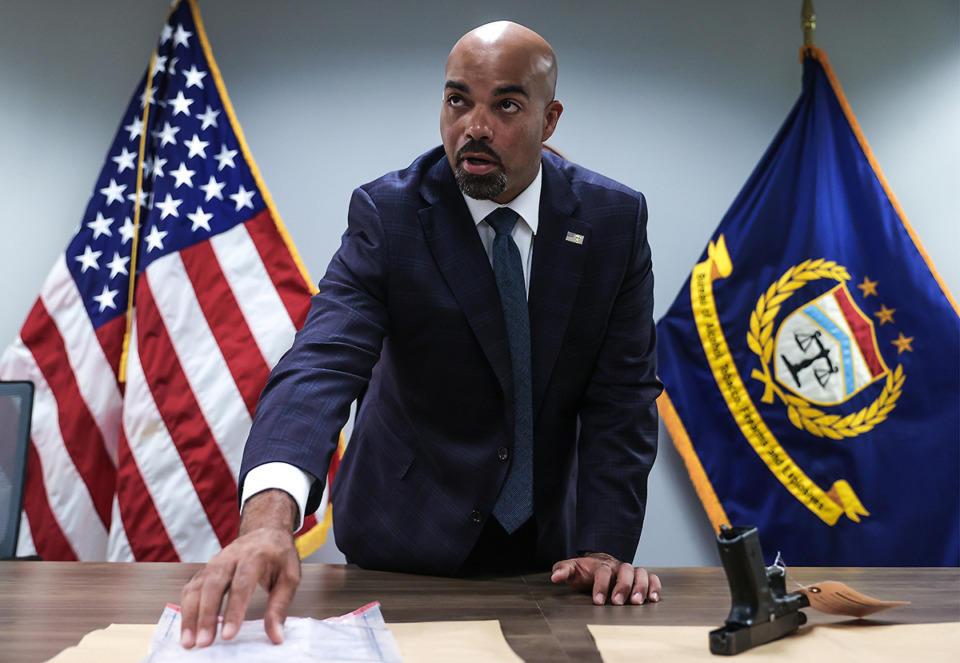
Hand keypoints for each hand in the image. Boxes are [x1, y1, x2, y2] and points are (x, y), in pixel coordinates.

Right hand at [179, 490, 300, 647]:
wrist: (266, 531)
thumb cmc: (279, 555)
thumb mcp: (289, 578)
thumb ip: (280, 607)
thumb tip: (276, 637)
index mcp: (255, 555)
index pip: (241, 584)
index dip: (233, 611)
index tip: (228, 635)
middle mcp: (230, 557)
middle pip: (213, 586)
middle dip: (207, 616)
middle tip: (204, 643)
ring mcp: (214, 562)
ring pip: (197, 587)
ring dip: (190, 616)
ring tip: (189, 642)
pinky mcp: (205, 570)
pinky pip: (191, 588)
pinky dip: (186, 609)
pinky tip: (186, 628)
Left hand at [551, 552, 660, 605]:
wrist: (597, 564)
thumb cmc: (584, 570)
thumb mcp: (571, 568)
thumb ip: (562, 570)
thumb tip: (555, 577)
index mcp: (601, 564)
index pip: (603, 572)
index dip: (601, 586)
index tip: (598, 601)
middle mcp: (618, 567)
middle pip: (626, 570)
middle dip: (623, 587)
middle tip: (618, 603)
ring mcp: (630, 572)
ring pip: (641, 573)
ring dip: (641, 587)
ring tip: (637, 602)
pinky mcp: (640, 579)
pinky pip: (652, 578)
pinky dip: (655, 587)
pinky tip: (653, 599)